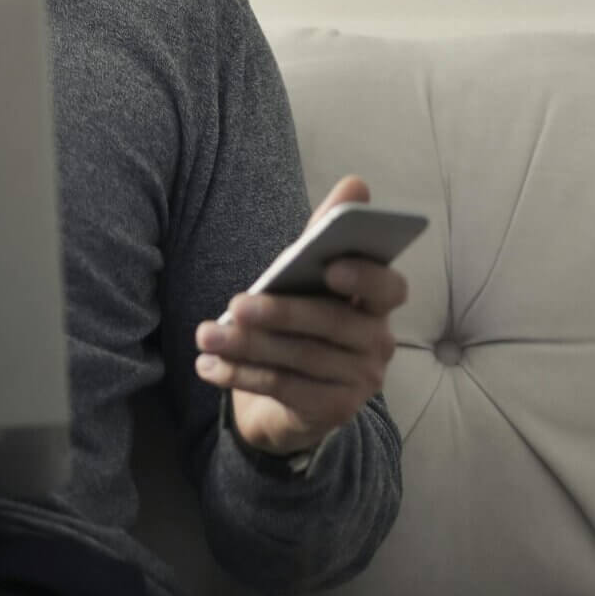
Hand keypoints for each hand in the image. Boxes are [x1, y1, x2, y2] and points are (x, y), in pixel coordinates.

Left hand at [194, 175, 407, 457]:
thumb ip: (326, 233)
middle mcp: (379, 343)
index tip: (331, 267)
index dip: (365, 278)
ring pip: (300, 358)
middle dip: (278, 313)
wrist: (292, 398)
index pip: (389, 288)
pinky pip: (285, 389)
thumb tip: (356, 183)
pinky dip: (242, 376)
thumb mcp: (308, 276)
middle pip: (331, 324)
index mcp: (378, 303)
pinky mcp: (334, 411)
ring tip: (204, 336)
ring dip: (246, 346)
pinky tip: (208, 368)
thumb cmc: (303, 319)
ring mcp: (360, 381)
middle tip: (234, 305)